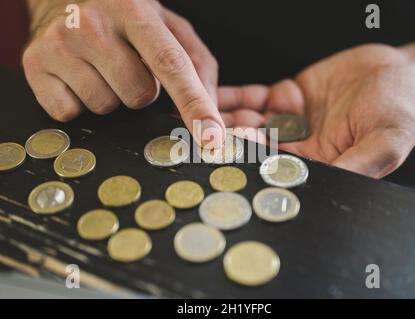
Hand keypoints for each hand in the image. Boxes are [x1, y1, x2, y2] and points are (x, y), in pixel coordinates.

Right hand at [23, 0, 223, 145]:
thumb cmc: (124, 17)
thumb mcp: (167, 26)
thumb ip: (197, 63)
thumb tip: (211, 111)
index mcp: (135, 11)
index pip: (171, 64)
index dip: (194, 104)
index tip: (211, 137)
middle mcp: (93, 24)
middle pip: (139, 96)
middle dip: (141, 91)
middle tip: (127, 66)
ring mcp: (60, 45)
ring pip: (106, 106)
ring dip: (111, 96)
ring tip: (102, 68)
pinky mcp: (35, 65)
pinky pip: (71, 113)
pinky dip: (80, 103)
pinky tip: (78, 77)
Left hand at [219, 44, 414, 177]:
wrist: (401, 72)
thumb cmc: (402, 110)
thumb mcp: (384, 142)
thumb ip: (354, 164)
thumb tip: (326, 187)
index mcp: (319, 164)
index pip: (277, 167)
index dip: (252, 159)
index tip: (227, 151)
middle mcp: (300, 146)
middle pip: (256, 146)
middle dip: (230, 139)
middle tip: (203, 132)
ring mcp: (290, 121)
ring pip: (249, 122)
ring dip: (225, 118)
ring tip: (199, 113)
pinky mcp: (286, 96)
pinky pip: (254, 98)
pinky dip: (234, 97)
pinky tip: (212, 95)